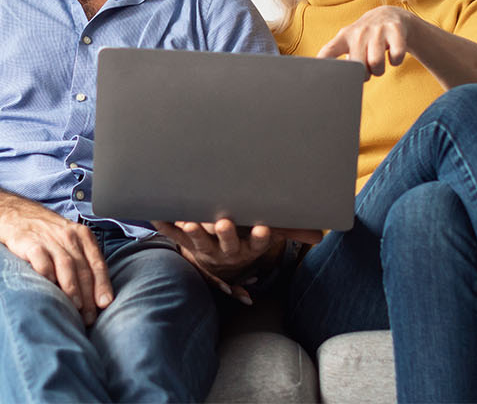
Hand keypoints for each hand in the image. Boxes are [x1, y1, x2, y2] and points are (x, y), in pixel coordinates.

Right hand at [0, 208, 113, 325]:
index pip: (97, 264)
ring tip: (75, 306)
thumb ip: (84, 262)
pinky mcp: (30, 242)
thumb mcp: (71, 241)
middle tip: (89, 317)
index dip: (103, 285)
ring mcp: (50, 239)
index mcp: (84, 237)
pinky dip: (47, 274)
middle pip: (83, 269)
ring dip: (72, 287)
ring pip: (66, 265)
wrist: (17, 216)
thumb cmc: (49, 235)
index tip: (105, 304)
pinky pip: (41, 260)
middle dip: (88, 295)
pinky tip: (50, 288)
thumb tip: (97, 296)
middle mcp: (69, 237)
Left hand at [155, 218, 323, 303]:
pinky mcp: (184, 242)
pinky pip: (172, 235)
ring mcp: (203, 248)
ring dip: (194, 232)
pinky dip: (164, 225)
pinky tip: (155, 213)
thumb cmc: (247, 238)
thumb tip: (320, 235)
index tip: (264, 229)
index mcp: (248, 247)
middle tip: (223, 223)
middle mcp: (226, 250)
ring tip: (190, 222)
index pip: (257, 243)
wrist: (218, 264)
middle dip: (225, 234)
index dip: (260, 238)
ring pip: (198, 242)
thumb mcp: (268, 236)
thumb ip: (292, 231)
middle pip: (226, 244)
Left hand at [315, 5, 426, 77]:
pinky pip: (396, 56)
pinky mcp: (395, 30)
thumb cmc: (366, 37)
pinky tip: (392, 54)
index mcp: (344, 37)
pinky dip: (396, 61)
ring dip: (379, 70)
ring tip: (378, 64)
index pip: (329, 51)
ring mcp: (377, 29)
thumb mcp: (350, 42)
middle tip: (367, 69)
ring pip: (376, 63)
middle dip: (364, 74)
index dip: (323, 64)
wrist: (391, 15)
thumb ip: (339, 60)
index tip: (320, 76)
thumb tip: (331, 83)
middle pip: (357, 66)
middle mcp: (359, 31)